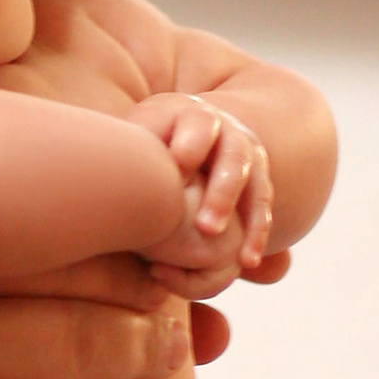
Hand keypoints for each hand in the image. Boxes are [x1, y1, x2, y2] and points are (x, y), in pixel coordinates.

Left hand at [132, 94, 273, 299]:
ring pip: (255, 186)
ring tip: (238, 258)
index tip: (180, 167)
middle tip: (207, 229)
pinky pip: (262, 210)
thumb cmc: (147, 141)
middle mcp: (227, 132)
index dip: (192, 144)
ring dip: (248, 222)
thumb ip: (133, 149)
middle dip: (222, 194)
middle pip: (233, 158)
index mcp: (191, 116)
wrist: (182, 132)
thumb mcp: (138, 134)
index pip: (200, 124)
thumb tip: (116, 176)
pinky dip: (258, 235)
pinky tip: (247, 262)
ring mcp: (246, 156)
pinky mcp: (256, 181)